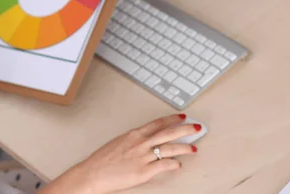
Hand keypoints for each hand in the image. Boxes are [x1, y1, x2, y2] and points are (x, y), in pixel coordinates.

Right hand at [42, 114, 199, 193]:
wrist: (92, 173)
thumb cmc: (102, 160)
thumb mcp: (119, 142)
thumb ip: (134, 140)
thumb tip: (145, 138)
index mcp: (134, 134)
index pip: (158, 123)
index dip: (172, 119)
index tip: (182, 117)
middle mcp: (140, 143)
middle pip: (168, 133)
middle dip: (185, 129)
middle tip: (197, 127)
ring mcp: (143, 157)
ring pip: (169, 148)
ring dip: (184, 147)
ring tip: (193, 147)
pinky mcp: (143, 172)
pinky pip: (163, 166)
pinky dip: (173, 164)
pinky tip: (178, 164)